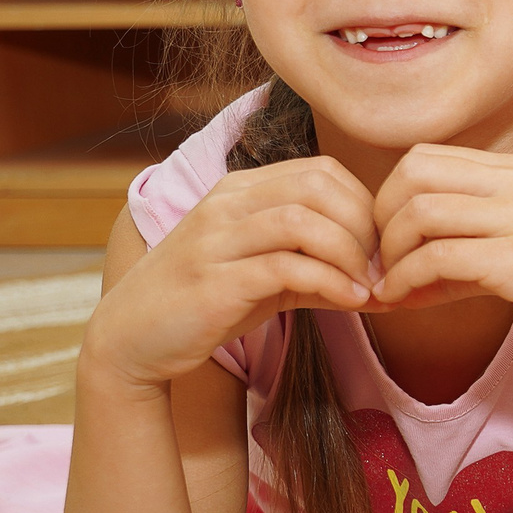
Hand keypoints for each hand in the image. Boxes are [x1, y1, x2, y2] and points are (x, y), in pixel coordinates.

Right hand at [86, 157, 377, 389]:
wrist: (130, 340)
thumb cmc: (204, 304)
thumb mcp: (266, 276)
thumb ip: (316, 266)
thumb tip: (381, 279)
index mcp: (240, 191)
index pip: (321, 171)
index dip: (364, 205)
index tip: (380, 246)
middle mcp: (226, 205)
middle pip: (317, 187)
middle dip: (364, 226)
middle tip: (379, 266)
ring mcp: (216, 240)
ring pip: (302, 220)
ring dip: (349, 253)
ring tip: (368, 286)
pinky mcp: (213, 281)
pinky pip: (285, 266)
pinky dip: (330, 282)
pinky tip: (351, 302)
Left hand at [370, 144, 512, 351]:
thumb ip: (470, 246)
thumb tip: (408, 276)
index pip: (423, 157)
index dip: (389, 194)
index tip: (386, 237)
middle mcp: (512, 184)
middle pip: (412, 175)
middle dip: (379, 218)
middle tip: (378, 258)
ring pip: (420, 213)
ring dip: (389, 252)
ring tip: (386, 282)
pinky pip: (440, 257)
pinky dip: (407, 280)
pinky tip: (400, 300)